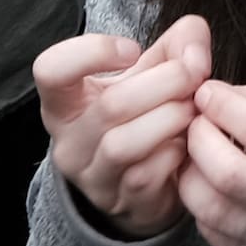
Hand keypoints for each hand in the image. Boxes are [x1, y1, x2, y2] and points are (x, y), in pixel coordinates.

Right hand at [38, 18, 208, 236]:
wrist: (148, 180)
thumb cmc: (145, 112)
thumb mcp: (154, 70)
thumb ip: (180, 43)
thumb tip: (195, 55)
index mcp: (64, 102)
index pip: (50, 70)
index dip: (92, 51)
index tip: (132, 50)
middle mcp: (69, 142)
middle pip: (111, 106)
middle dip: (166, 81)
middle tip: (194, 73)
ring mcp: (92, 177)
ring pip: (124, 145)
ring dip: (172, 117)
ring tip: (193, 106)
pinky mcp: (120, 202)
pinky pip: (146, 175)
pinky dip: (175, 151)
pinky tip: (188, 140)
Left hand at [184, 79, 245, 245]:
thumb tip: (213, 93)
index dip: (224, 107)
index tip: (206, 93)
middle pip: (230, 174)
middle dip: (201, 141)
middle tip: (197, 124)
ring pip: (212, 208)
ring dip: (193, 175)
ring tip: (196, 155)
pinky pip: (213, 232)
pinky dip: (202, 206)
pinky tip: (210, 188)